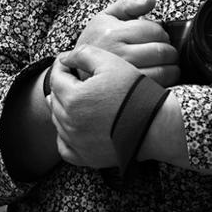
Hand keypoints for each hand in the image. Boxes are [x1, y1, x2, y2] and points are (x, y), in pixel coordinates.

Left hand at [48, 45, 144, 168]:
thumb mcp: (110, 62)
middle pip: (55, 99)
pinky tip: (75, 126)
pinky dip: (65, 136)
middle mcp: (70, 123)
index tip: (70, 63)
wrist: (156, 124)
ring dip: (63, 108)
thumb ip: (83, 53)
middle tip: (75, 79)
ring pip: (58, 121)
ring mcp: (77, 143)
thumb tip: (63, 59)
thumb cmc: (134, 91)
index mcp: (73, 98)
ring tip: (79, 99)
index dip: (62, 67)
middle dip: (62, 86)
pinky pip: (65, 147)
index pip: (56, 78)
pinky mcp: (87, 158)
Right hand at [75, 0, 178, 85]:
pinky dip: (167, 81)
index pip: (154, 30)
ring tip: (165, 63)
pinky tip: (161, 75)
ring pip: (163, 71)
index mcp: (114, 33)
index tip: (159, 35)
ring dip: (172, 67)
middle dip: (169, 49)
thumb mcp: (106, 16)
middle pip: (161, 51)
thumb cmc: (95, 41)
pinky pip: (158, 86)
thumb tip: (151, 0)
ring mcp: (124, 75)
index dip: (161, 32)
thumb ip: (129, 4)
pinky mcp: (130, 91)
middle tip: (165, 50)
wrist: (78, 67)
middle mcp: (119, 55)